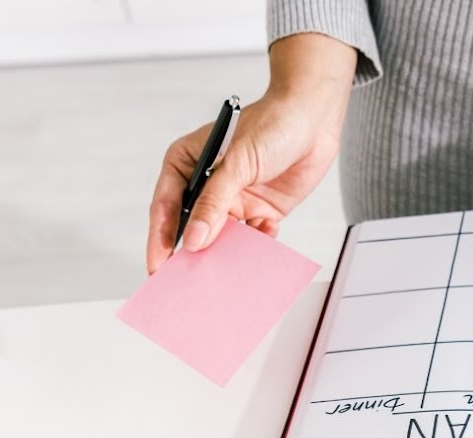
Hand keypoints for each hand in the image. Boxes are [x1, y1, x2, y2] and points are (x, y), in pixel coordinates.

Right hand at [146, 34, 356, 272]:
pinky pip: (252, 238)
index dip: (160, 239)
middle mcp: (206, 185)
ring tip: (230, 268)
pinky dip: (258, 241)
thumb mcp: (237, 163)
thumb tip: (195, 239)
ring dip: (229, 251)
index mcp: (187, 164)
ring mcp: (233, 200)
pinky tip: (267, 230)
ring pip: (222, 237)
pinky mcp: (258, 210)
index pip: (166, 207)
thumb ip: (215, 203)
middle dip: (193, 254)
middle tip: (186, 283)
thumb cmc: (271, 125)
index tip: (158, 266)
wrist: (314, 119)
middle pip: (191, 228)